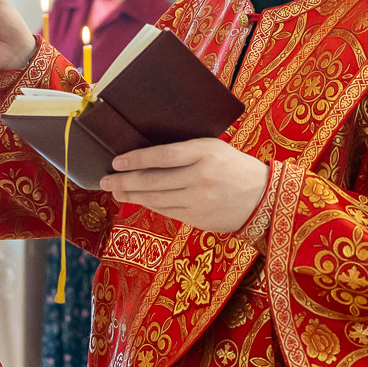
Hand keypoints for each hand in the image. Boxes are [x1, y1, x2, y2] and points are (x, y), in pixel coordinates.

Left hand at [99, 139, 269, 233]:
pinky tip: (137, 200)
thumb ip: (186, 151)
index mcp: (205, 152)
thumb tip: (147, 155)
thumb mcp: (214, 148)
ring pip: (156, 198)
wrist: (263, 197)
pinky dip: (149, 205)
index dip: (136, 159)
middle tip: (104, 181)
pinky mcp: (198, 218)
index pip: (162, 156)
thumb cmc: (235, 166)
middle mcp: (200, 176)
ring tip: (115, 191)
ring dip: (131, 195)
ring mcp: (199, 200)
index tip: (116, 161)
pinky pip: (166, 211)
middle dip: (124, 181)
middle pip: (153, 180)